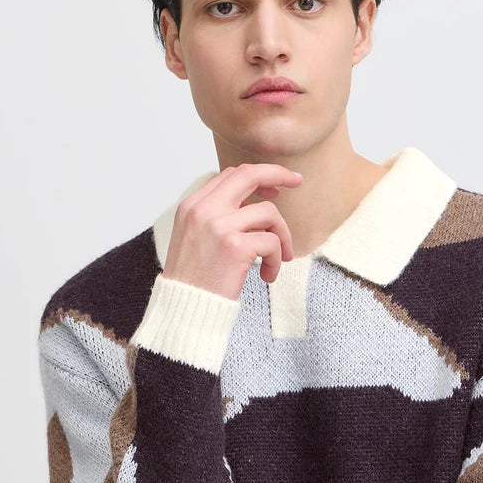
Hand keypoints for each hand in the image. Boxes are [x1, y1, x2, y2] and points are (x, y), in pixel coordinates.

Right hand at [164, 161, 302, 296]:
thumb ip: (217, 216)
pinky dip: (275, 260)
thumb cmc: (193, 279)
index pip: (231, 175)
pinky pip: (272, 242)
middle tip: (298, 181)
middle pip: (249, 175)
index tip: (274, 188)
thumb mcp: (194, 237)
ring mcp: (219, 226)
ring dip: (282, 236)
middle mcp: (203, 210)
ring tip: (279, 258)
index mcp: (192, 205)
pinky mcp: (235, 247)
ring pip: (269, 213)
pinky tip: (266, 275)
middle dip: (278, 173)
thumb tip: (253, 202)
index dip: (257, 177)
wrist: (184, 309)